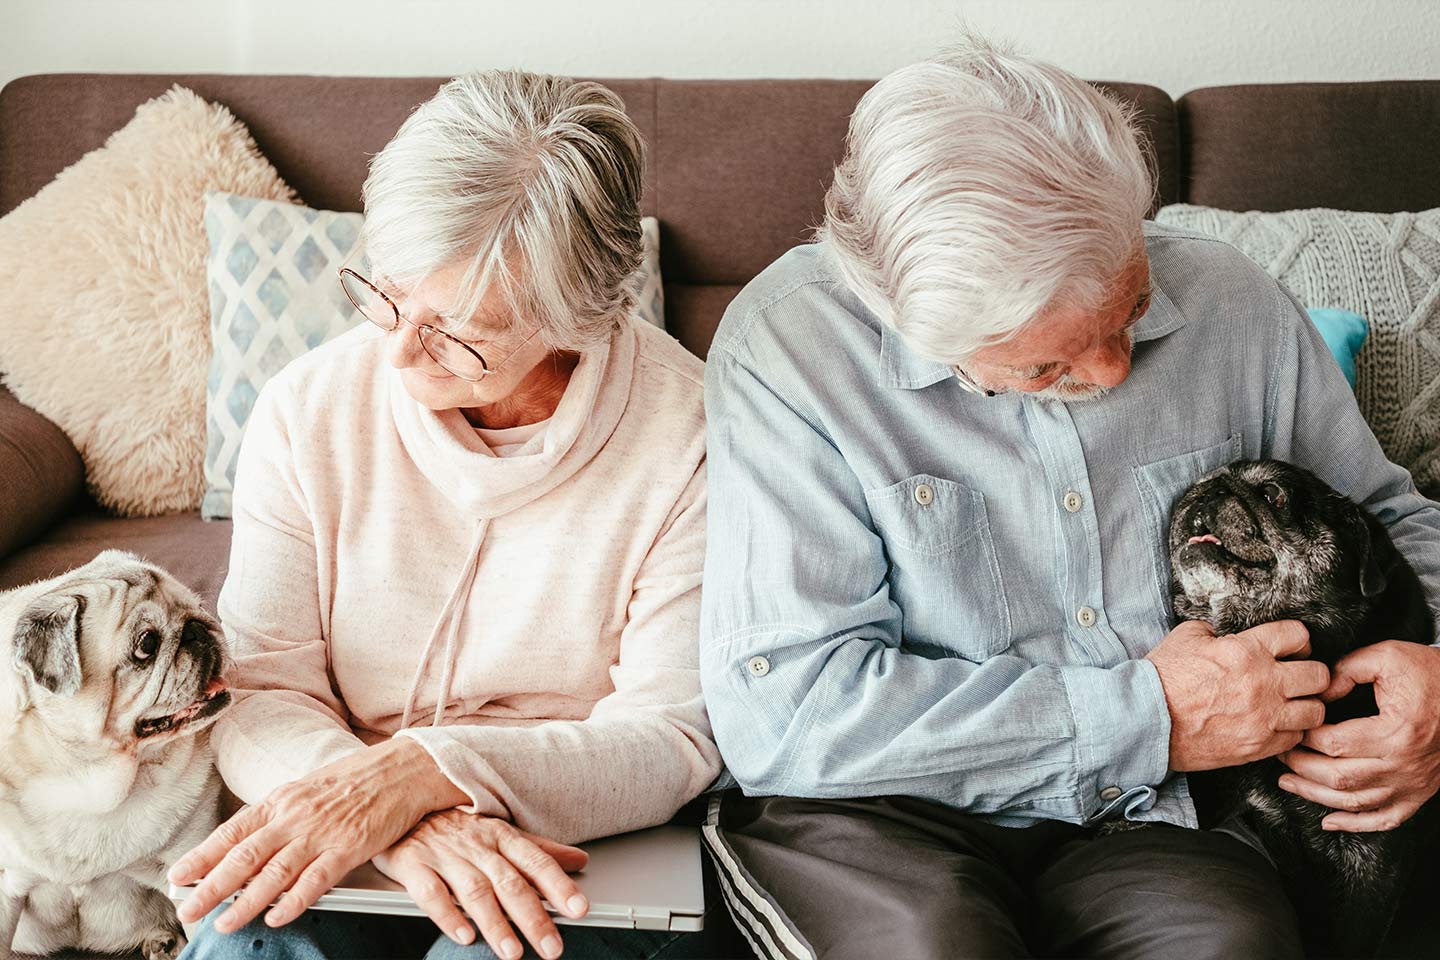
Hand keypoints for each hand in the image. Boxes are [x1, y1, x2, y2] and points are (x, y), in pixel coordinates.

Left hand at [169, 737, 468, 931]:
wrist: (403, 768)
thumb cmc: (357, 779)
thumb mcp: (308, 791)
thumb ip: (279, 818)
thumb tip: (247, 842)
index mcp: (282, 801)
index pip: (233, 832)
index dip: (202, 856)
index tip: (178, 876)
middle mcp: (296, 817)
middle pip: (244, 856)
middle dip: (210, 886)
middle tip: (188, 910)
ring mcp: (322, 832)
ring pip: (274, 872)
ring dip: (245, 901)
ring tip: (223, 922)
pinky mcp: (350, 846)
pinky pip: (316, 879)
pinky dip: (294, 900)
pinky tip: (277, 916)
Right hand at [372, 809, 588, 959]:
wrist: (401, 800)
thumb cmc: (456, 824)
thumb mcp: (500, 832)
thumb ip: (539, 850)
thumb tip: (579, 860)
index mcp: (502, 836)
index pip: (537, 862)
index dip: (559, 886)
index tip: (579, 909)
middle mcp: (477, 845)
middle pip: (510, 883)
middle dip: (534, 917)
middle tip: (552, 947)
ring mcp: (445, 855)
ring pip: (475, 890)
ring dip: (495, 923)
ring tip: (512, 952)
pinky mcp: (413, 864)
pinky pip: (431, 892)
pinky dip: (448, 915)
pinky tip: (463, 935)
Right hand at [1145, 619, 1328, 771]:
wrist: (1147, 720)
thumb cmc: (1162, 679)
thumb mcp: (1186, 637)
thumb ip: (1215, 632)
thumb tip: (1225, 636)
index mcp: (1246, 650)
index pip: (1297, 635)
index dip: (1297, 640)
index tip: (1292, 648)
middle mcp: (1264, 683)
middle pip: (1319, 675)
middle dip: (1310, 673)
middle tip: (1298, 677)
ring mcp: (1265, 717)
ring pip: (1316, 711)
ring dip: (1304, 706)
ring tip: (1290, 705)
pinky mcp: (1259, 746)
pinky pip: (1296, 738)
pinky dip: (1290, 731)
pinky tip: (1274, 725)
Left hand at [1277, 640, 1439, 831]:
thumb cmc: (1430, 674)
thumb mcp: (1387, 657)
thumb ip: (1347, 670)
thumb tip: (1318, 693)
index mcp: (1396, 731)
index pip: (1335, 742)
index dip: (1306, 736)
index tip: (1292, 725)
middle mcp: (1405, 764)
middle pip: (1339, 776)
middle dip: (1301, 766)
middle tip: (1281, 754)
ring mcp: (1413, 784)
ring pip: (1355, 801)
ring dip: (1316, 796)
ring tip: (1288, 782)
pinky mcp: (1419, 793)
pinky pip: (1385, 819)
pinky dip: (1355, 824)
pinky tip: (1330, 821)